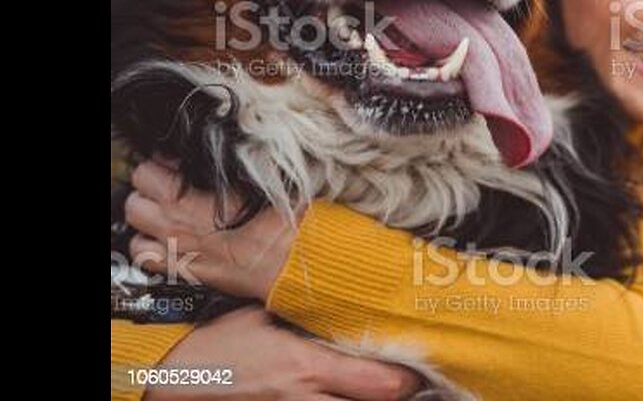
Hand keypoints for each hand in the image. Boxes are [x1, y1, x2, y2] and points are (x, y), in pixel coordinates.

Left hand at [126, 160, 295, 300]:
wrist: (290, 258)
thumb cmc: (278, 219)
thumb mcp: (254, 177)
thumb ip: (220, 167)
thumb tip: (208, 159)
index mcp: (185, 197)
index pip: (147, 170)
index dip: (163, 164)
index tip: (177, 165)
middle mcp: (173, 224)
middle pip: (135, 198)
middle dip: (149, 190)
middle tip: (169, 188)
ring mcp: (175, 250)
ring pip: (135, 230)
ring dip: (147, 221)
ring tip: (167, 215)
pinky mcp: (183, 271)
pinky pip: (146, 259)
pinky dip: (152, 248)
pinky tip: (170, 241)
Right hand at [142, 306, 422, 399]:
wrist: (173, 376)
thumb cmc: (218, 343)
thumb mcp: (265, 317)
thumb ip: (308, 316)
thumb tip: (345, 300)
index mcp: (307, 366)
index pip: (380, 383)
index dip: (407, 378)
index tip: (419, 364)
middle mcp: (305, 399)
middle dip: (397, 392)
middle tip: (410, 376)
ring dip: (370, 398)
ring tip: (385, 384)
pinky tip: (350, 393)